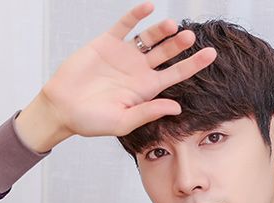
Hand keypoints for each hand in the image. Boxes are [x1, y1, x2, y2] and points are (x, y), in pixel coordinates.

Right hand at [39, 0, 216, 139]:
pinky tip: (148, 8)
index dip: (194, 65)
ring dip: (160, 30)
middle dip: (179, 45)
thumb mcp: (123, 121)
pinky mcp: (107, 43)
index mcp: (146, 90)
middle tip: (190, 37)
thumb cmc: (91, 121)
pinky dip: (136, 15)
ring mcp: (124, 55)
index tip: (211, 54)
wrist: (62, 108)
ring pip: (149, 37)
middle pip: (166, 53)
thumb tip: (177, 107)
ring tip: (171, 25)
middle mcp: (138, 70)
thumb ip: (149, 112)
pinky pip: (124, 25)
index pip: (176, 75)